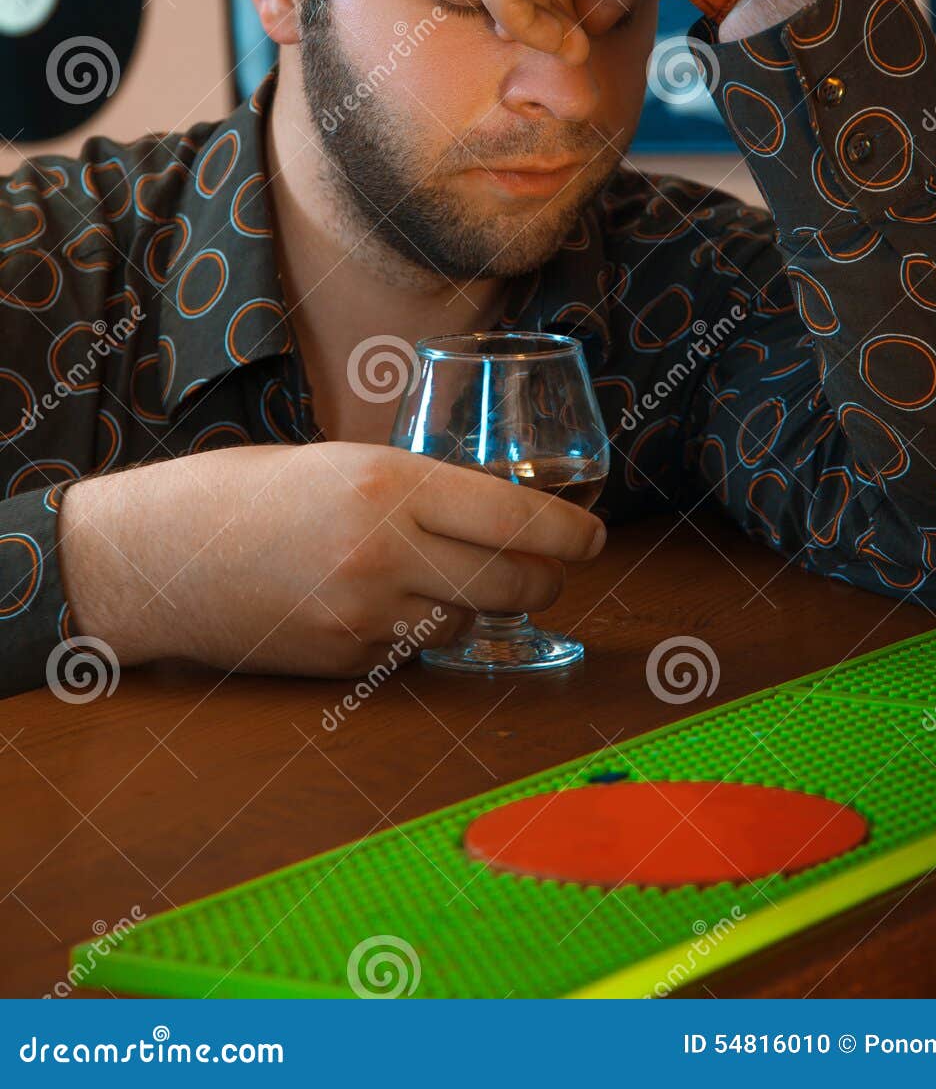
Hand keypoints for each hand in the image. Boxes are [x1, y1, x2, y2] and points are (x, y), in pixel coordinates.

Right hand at [57, 442, 604, 677]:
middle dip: (547, 580)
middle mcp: (386, 551)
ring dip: (482, 609)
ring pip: (472, 624)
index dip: (572, 533)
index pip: (519, 517)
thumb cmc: (244, 493)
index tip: (592, 536)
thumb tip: (496, 512)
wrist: (154, 556)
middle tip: (550, 569)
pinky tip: (393, 608)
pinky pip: (417, 654)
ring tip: (455, 582)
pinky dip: (425, 635)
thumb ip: (417, 489)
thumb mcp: (341, 462)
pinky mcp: (345, 663)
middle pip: (516, 584)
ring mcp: (365, 617)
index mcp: (390, 482)